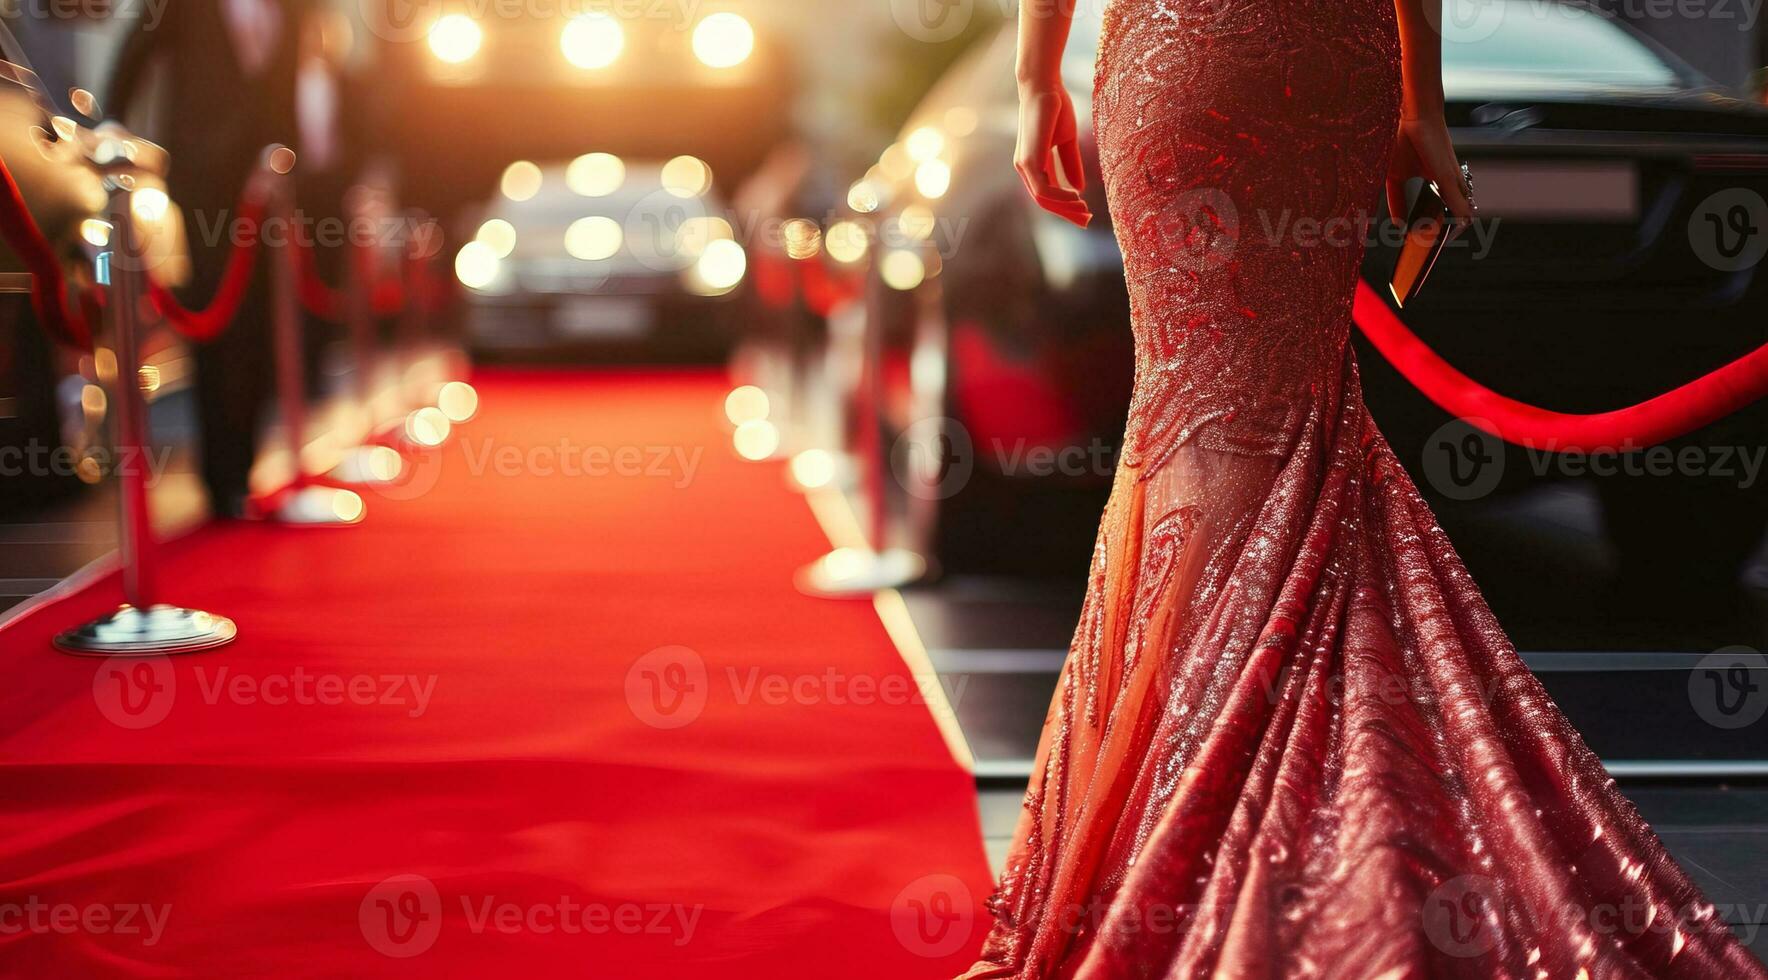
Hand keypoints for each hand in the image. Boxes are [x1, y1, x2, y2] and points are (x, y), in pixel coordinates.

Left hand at [1015, 83, 1091, 227]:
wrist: (1044, 86)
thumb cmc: (1055, 108)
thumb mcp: (1067, 140)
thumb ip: (1071, 163)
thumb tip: (1079, 188)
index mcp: (1034, 164)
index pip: (1048, 193)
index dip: (1066, 206)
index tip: (1085, 213)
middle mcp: (1025, 168)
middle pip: (1045, 201)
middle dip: (1066, 213)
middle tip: (1086, 221)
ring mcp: (1025, 165)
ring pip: (1043, 199)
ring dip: (1065, 208)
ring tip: (1084, 210)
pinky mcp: (1028, 160)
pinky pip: (1043, 190)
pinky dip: (1060, 197)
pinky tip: (1076, 198)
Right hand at [1386, 114, 1473, 233]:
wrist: (1412, 118)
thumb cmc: (1404, 141)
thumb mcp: (1395, 178)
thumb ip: (1396, 201)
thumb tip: (1396, 223)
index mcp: (1435, 183)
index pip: (1440, 209)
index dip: (1436, 226)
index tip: (1427, 242)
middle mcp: (1447, 182)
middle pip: (1453, 213)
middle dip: (1450, 231)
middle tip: (1437, 246)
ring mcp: (1450, 179)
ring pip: (1460, 209)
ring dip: (1457, 226)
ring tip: (1449, 240)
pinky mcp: (1448, 176)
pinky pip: (1457, 199)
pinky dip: (1460, 214)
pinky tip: (1463, 224)